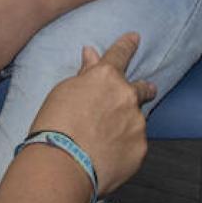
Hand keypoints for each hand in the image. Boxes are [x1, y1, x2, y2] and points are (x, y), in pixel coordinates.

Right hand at [30, 33, 156, 195]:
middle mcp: (127, 97)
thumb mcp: (63, 92)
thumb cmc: (55, 126)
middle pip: (141, 88)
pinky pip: (135, 144)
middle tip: (146, 91)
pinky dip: (125, 147)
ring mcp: (137, 124)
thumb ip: (84, 74)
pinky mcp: (140, 149)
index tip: (134, 37)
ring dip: (126, 124)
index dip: (127, 44)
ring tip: (104, 140)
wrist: (62, 165)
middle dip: (144, 89)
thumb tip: (91, 55)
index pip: (120, 54)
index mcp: (106, 77)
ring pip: (136, 120)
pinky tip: (107, 155)